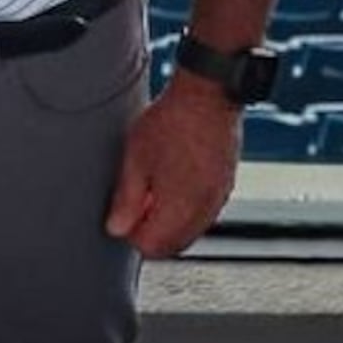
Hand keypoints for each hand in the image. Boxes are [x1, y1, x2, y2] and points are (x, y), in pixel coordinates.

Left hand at [103, 72, 242, 258]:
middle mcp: (204, 209)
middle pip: (174, 245)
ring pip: (190, 232)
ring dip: (169, 223)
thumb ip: (126, 199)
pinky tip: (172, 185)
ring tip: (152, 191)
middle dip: (151, 232)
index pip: (152, 247)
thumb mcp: (136, 159)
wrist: (208, 96)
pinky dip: (186, 211)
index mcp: (180, 207)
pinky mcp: (225, 186)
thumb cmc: (172, 120)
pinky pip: (204, 214)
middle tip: (135, 205)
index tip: (122, 216)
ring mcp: (218, 198)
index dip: (132, 234)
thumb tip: (117, 228)